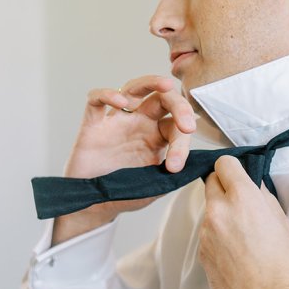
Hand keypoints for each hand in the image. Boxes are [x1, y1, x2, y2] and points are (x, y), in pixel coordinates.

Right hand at [52, 75, 195, 243]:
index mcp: (157, 137)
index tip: (175, 167)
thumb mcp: (154, 187)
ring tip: (166, 84)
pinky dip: (107, 94)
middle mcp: (139, 123)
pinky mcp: (93, 125)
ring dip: (151, 82)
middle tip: (188, 125)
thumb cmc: (124, 193)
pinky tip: (120, 102)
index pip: (176, 127)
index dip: (182, 143)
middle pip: (163, 98)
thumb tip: (195, 166)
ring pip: (134, 88)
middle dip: (180, 105)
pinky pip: (96, 100)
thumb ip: (172, 175)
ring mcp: (116, 121)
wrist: (94, 205)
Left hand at [200, 156, 288, 288]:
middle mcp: (219, 211)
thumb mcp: (283, 223)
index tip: (237, 175)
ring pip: (209, 211)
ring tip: (243, 236)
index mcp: (243, 198)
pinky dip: (218, 237)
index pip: (224, 164)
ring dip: (221, 215)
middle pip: (210, 182)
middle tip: (239, 202)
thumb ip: (262, 199)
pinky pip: (208, 234)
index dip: (232, 169)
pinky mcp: (201, 252)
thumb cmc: (283, 267)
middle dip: (223, 187)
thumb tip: (252, 188)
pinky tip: (236, 253)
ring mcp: (206, 233)